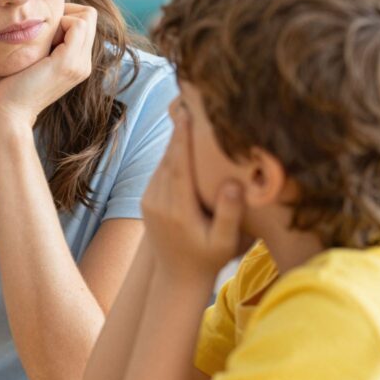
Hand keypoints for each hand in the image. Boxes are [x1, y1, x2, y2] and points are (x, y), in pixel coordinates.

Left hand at [0, 4, 96, 132]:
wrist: (9, 113)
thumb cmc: (12, 85)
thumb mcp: (35, 58)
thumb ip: (47, 42)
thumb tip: (44, 17)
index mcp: (78, 62)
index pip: (86, 20)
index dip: (66, 15)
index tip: (43, 30)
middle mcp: (84, 63)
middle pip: (90, 15)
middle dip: (65, 13)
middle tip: (42, 32)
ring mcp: (79, 64)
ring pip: (86, 17)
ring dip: (61, 18)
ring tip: (41, 40)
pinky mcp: (68, 63)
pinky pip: (78, 24)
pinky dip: (59, 22)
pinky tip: (40, 41)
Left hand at [141, 107, 244, 282]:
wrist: (177, 278)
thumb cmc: (209, 259)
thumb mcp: (225, 242)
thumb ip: (229, 214)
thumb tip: (232, 184)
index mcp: (178, 211)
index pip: (179, 167)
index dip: (183, 140)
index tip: (187, 114)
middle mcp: (158, 203)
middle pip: (169, 160)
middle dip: (178, 132)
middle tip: (188, 101)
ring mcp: (149, 202)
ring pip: (162, 164)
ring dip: (174, 141)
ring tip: (186, 113)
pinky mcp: (147, 201)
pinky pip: (159, 172)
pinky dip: (170, 156)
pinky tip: (181, 140)